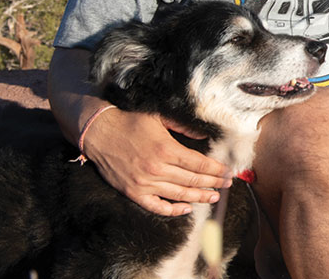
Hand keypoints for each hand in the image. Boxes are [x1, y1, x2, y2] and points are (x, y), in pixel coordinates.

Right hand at [83, 107, 231, 215]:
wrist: (101, 133)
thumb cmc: (131, 122)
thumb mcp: (159, 118)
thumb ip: (184, 126)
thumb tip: (206, 134)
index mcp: (166, 149)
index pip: (199, 164)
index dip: (216, 170)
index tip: (228, 172)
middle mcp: (157, 169)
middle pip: (193, 181)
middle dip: (213, 183)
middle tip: (227, 185)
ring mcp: (145, 183)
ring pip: (179, 195)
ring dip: (199, 198)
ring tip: (214, 197)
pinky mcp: (133, 192)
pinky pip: (157, 207)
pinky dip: (173, 210)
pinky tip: (186, 208)